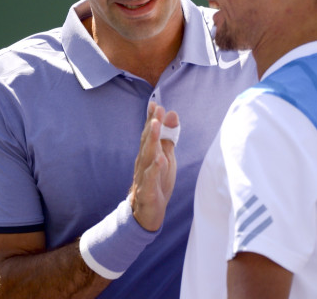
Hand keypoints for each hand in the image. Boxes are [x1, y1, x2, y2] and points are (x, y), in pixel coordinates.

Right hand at [130, 102, 178, 231]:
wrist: (146, 212)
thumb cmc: (157, 181)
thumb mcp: (166, 156)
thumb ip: (168, 137)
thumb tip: (172, 113)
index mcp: (148, 153)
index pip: (149, 133)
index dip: (152, 118)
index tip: (156, 104)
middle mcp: (144, 161)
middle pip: (147, 140)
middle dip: (152, 124)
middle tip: (157, 109)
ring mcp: (144, 175)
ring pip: (147, 156)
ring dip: (151, 140)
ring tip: (155, 125)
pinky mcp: (148, 190)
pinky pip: (150, 178)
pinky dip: (154, 168)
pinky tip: (159, 159)